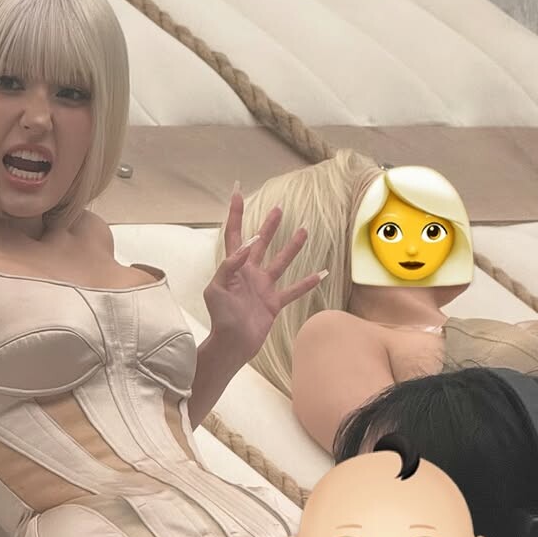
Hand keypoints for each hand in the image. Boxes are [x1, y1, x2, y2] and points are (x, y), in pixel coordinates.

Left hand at [203, 189, 326, 363]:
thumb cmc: (220, 317)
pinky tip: (321, 272)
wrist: (232, 344)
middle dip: (269, 226)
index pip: (234, 235)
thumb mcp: (216, 289)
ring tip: (304, 230)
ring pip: (280, 262)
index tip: (237, 192)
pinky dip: (307, 282)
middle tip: (278, 209)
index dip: (235, 214)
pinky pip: (293, 290)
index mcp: (233, 267)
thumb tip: (246, 246)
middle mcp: (249, 273)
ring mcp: (262, 287)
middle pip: (260, 243)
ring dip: (292, 247)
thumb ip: (229, 266)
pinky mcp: (273, 303)